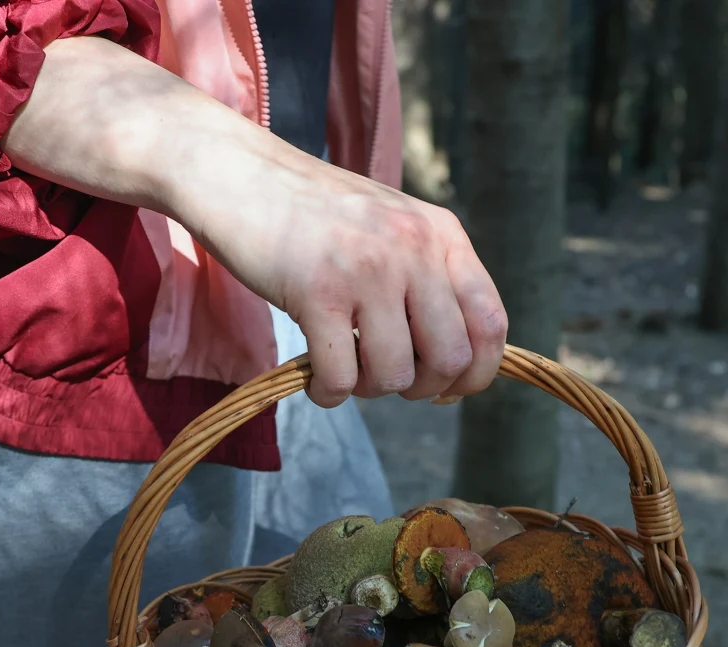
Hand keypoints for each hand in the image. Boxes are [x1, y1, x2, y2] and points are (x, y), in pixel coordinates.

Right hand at [4, 36, 506, 406]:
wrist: (237, 173)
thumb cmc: (311, 212)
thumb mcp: (391, 226)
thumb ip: (429, 277)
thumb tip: (459, 363)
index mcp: (440, 234)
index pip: (490, 322)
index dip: (476, 372)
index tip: (445, 387)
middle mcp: (413, 248)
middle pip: (451, 358)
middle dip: (422, 388)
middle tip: (386, 377)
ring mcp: (366, 268)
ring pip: (395, 374)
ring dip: (369, 388)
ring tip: (344, 367)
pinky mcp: (317, 291)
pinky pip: (342, 378)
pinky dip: (329, 393)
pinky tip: (315, 377)